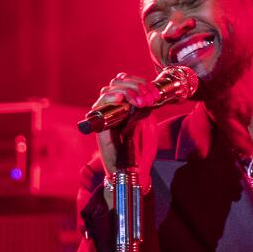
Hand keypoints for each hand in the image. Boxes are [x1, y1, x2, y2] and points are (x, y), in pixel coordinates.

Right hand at [91, 73, 158, 196]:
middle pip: (117, 82)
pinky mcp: (100, 125)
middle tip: (147, 97)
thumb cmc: (140, 149)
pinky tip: (120, 99)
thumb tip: (149, 93)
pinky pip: (99, 106)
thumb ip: (146, 108)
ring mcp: (105, 115)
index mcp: (125, 104)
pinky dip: (109, 99)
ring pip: (108, 90)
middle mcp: (114, 107)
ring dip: (126, 90)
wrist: (134, 170)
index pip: (126, 81)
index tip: (153, 92)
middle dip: (135, 86)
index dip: (139, 82)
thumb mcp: (148, 123)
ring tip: (138, 100)